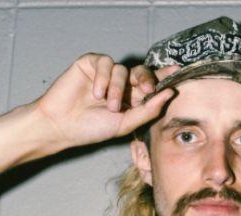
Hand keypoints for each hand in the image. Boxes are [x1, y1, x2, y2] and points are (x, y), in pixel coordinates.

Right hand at [30, 53, 179, 155]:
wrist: (62, 125)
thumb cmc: (92, 128)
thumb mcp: (125, 123)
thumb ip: (148, 110)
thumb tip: (170, 93)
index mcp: (130, 97)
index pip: (150, 84)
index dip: (164, 77)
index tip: (178, 72)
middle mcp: (120, 83)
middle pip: (141, 72)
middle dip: (146, 80)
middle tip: (146, 91)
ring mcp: (104, 73)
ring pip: (122, 70)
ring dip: (118, 89)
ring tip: (108, 106)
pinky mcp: (89, 64)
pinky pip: (104, 63)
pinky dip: (103, 78)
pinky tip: (96, 93)